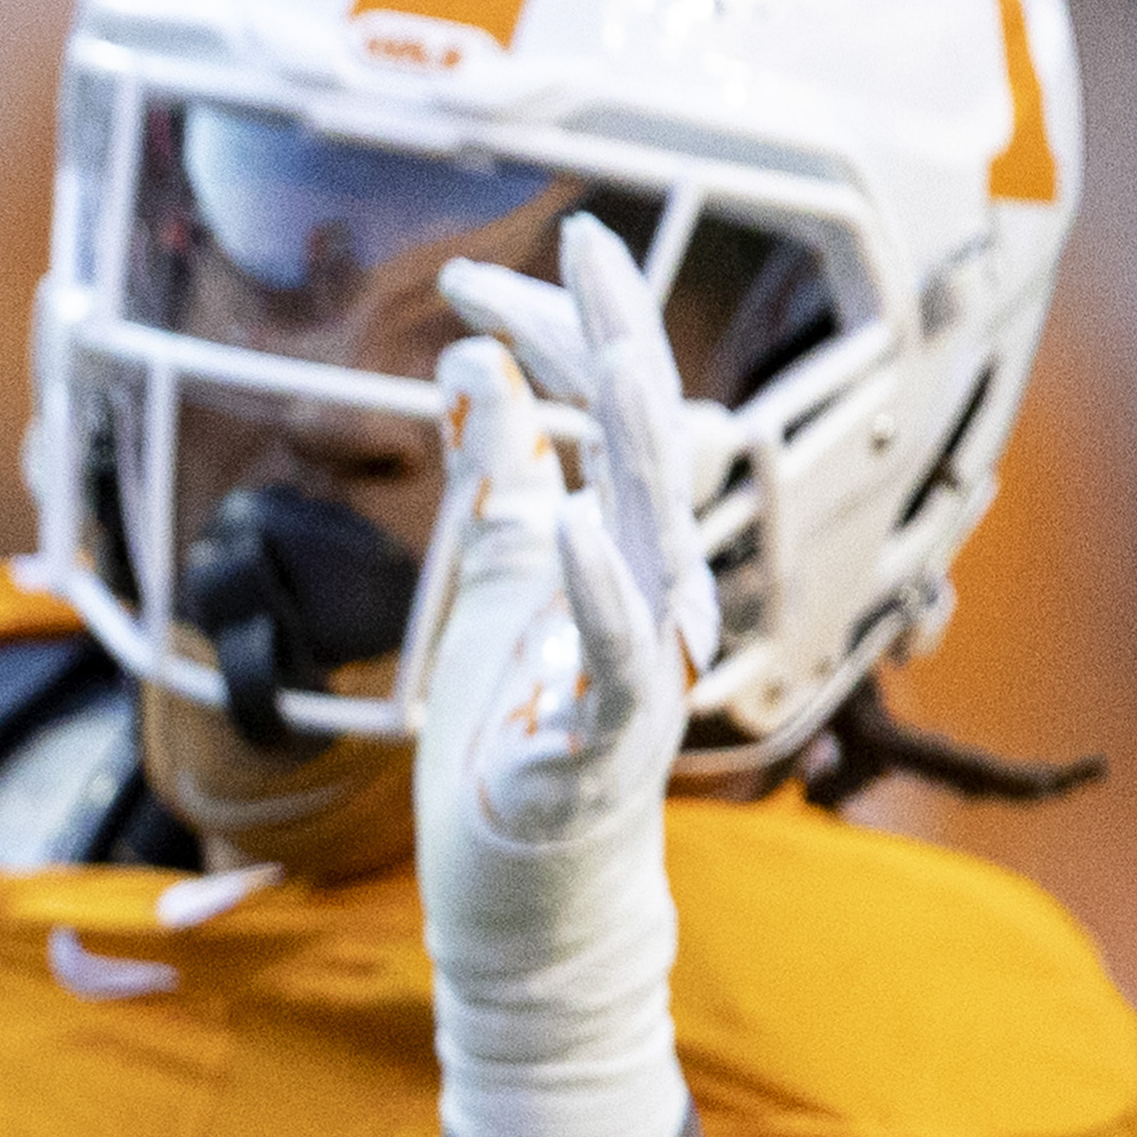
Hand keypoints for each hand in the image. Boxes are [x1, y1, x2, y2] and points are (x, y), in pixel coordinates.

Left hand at [410, 218, 715, 1136]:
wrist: (526, 895)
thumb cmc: (515, 735)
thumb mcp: (496, 579)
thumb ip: (503, 472)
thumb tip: (477, 362)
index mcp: (623, 545)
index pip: (603, 411)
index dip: (551, 334)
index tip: (479, 272)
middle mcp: (654, 590)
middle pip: (647, 440)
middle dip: (615, 338)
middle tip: (584, 241)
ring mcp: (640, 667)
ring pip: (659, 533)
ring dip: (633, 438)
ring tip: (607, 347)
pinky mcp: (604, 745)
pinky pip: (617, 659)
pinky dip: (598, 593)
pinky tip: (574, 526)